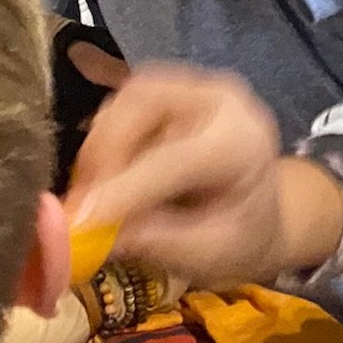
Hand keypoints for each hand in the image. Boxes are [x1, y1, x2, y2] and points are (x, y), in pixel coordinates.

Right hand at [68, 65, 340, 287]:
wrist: (259, 215)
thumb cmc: (238, 239)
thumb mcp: (209, 256)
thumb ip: (158, 242)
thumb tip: (95, 232)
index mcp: (244, 143)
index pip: (177, 157)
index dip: (126, 186)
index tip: (83, 216)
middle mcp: (222, 101)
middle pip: (145, 102)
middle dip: (105, 150)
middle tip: (83, 200)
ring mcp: (195, 86)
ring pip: (126, 96)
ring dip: (100, 143)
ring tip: (93, 191)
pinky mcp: (170, 88)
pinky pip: (123, 101)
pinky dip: (104, 136)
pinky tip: (103, 174)